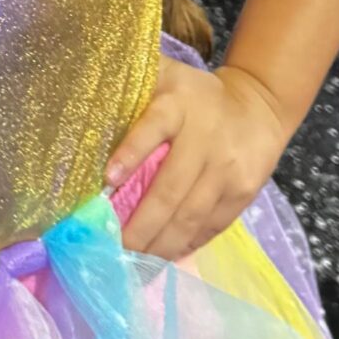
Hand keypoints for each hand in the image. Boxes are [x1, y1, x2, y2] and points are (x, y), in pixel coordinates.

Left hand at [106, 58, 287, 259]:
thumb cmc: (193, 96)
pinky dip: (186, 244)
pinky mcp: (243, 191)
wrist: (259, 106)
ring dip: (161, 244)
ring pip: (190, 215)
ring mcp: (227, 168)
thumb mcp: (165, 77)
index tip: (108, 179)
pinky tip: (165, 257)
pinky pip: (211, 225)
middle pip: (170, 189)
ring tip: (136, 262)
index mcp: (178, 104)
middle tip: (114, 248)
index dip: (131, 152)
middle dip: (140, 225)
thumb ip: (130, 85)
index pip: (153, 126)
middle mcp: (205, 137)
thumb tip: (79, 99)